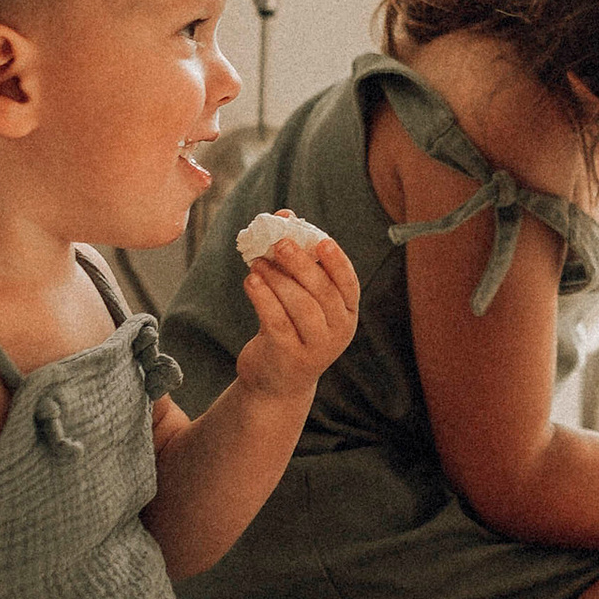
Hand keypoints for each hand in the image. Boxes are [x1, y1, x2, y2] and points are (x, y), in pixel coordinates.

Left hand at [234, 228, 360, 407]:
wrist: (276, 383)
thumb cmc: (290, 328)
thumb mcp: (298, 296)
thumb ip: (295, 259)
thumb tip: (284, 215)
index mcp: (346, 313)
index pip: (348, 284)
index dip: (337, 262)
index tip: (321, 241)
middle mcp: (338, 332)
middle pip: (322, 292)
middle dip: (301, 264)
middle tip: (280, 242)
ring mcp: (316, 348)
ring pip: (300, 306)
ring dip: (278, 279)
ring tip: (258, 262)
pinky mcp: (289, 357)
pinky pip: (277, 322)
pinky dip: (263, 298)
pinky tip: (250, 281)